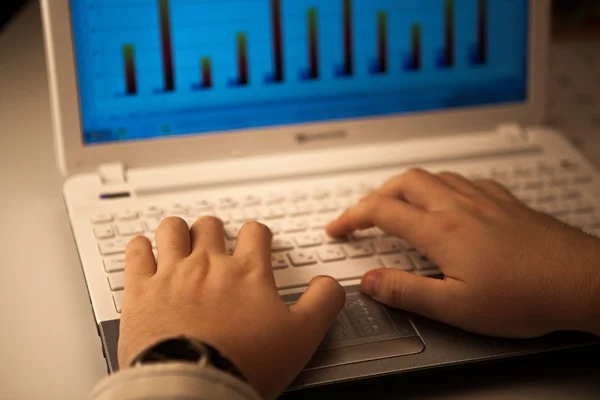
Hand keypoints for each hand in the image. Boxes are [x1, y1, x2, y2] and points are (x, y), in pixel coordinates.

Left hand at [119, 217, 345, 399]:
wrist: (195, 387)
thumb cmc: (245, 363)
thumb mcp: (301, 336)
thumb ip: (322, 303)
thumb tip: (330, 284)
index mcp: (247, 272)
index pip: (255, 233)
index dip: (258, 235)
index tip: (256, 242)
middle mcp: (209, 265)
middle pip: (211, 225)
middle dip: (215, 231)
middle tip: (216, 243)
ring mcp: (173, 274)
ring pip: (172, 229)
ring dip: (177, 231)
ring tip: (180, 241)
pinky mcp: (141, 291)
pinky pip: (136, 252)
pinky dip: (140, 247)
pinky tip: (145, 251)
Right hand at [327, 169, 599, 337]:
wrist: (581, 280)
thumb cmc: (525, 295)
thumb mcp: (457, 306)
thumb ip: (407, 291)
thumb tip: (371, 282)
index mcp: (441, 230)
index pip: (381, 211)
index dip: (351, 217)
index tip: (338, 228)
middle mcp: (458, 206)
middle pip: (403, 182)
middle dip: (375, 195)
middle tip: (362, 214)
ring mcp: (483, 199)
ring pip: (432, 176)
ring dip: (405, 186)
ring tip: (396, 202)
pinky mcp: (504, 200)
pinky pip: (462, 179)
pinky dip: (440, 184)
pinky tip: (446, 198)